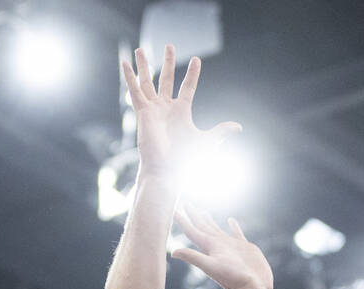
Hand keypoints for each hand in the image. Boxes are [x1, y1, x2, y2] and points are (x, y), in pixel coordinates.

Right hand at [122, 45, 239, 180]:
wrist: (166, 168)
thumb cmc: (183, 159)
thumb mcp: (206, 141)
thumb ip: (220, 131)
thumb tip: (238, 127)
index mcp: (181, 111)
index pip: (188, 87)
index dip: (192, 74)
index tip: (197, 60)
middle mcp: (165, 107)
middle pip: (165, 79)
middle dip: (167, 62)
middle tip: (169, 45)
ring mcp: (153, 108)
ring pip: (147, 81)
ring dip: (144, 65)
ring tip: (139, 48)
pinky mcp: (143, 111)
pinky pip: (135, 90)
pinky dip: (129, 77)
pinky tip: (125, 63)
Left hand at [173, 210, 271, 288]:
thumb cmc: (234, 279)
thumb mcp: (212, 266)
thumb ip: (194, 257)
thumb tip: (172, 252)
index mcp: (210, 246)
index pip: (193, 230)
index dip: (183, 220)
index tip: (173, 208)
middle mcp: (218, 245)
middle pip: (202, 226)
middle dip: (193, 215)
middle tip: (185, 202)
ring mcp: (231, 246)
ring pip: (217, 229)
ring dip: (209, 220)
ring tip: (203, 211)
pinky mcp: (244, 248)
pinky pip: (237, 233)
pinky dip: (233, 226)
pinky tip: (231, 220)